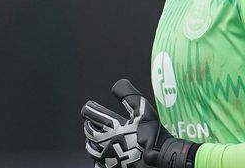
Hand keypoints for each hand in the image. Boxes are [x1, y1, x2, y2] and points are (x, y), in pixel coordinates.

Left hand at [82, 79, 200, 167]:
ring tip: (90, 140)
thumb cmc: (150, 133)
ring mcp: (108, 156)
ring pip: (91, 149)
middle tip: (87, 123)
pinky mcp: (112, 166)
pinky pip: (98, 163)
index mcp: (113, 127)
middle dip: (88, 126)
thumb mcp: (142, 109)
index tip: (86, 108)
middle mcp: (106, 141)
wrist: (157, 155)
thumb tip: (118, 84)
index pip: (95, 115)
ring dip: (89, 142)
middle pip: (90, 133)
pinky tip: (98, 158)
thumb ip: (129, 95)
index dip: (89, 110)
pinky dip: (96, 159)